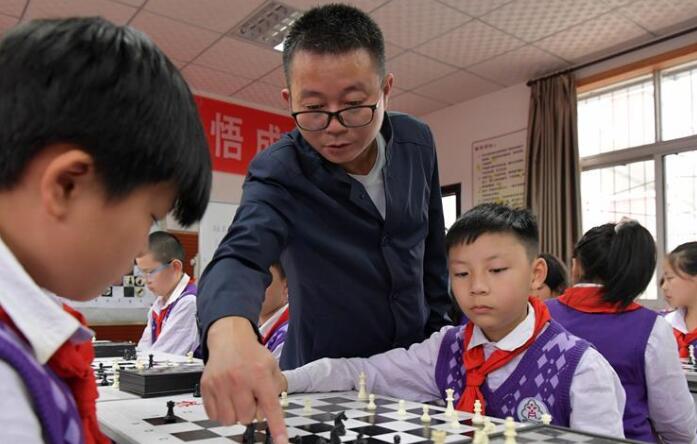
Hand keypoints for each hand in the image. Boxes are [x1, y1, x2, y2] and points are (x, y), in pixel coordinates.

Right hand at [201, 316, 286, 443]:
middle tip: (250, 398)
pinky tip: (226, 398)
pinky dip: (221, 412)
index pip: (270, 406)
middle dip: (251, 412)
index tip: (281, 442)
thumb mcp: (272, 366)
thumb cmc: (252, 355)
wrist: (230, 339)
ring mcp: (220, 384)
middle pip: (247, 417)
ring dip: (235, 415)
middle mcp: (239, 379)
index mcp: (259, 374)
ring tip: (238, 399)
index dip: (276, 427)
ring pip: (229, 420)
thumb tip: (270, 412)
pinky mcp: (206, 387)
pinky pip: (213, 415)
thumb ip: (276, 388)